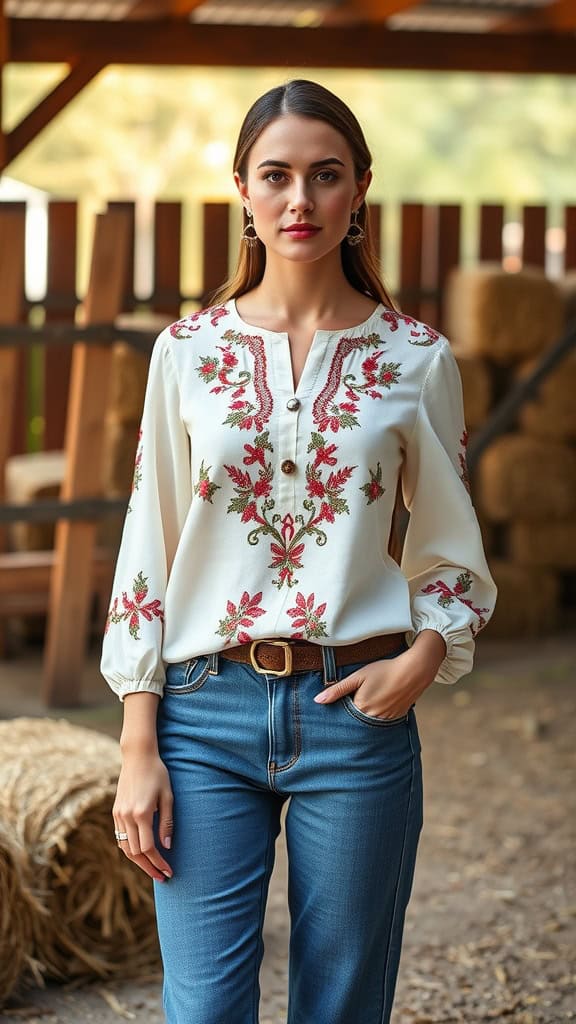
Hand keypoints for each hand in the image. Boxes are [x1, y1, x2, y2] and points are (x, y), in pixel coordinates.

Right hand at [113, 751, 173, 882]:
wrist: (137, 756)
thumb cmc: (157, 773)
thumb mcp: (168, 796)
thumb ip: (167, 822)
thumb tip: (167, 847)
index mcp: (142, 813)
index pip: (149, 848)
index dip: (159, 862)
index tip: (169, 871)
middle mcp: (127, 816)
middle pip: (136, 853)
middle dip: (149, 867)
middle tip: (162, 877)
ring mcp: (118, 815)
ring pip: (125, 848)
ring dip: (138, 862)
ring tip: (152, 869)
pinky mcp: (115, 812)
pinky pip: (120, 838)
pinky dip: (130, 849)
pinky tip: (140, 853)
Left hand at [313, 630, 446, 718]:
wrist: (413, 671)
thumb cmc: (384, 670)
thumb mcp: (358, 676)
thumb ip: (337, 689)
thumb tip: (317, 700)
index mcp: (361, 708)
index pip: (344, 715)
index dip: (342, 707)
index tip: (342, 700)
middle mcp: (373, 719)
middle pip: (356, 720)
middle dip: (353, 713)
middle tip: (360, 697)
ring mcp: (386, 720)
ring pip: (369, 721)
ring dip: (367, 715)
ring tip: (371, 698)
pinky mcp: (396, 718)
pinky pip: (382, 721)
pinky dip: (379, 714)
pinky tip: (382, 701)